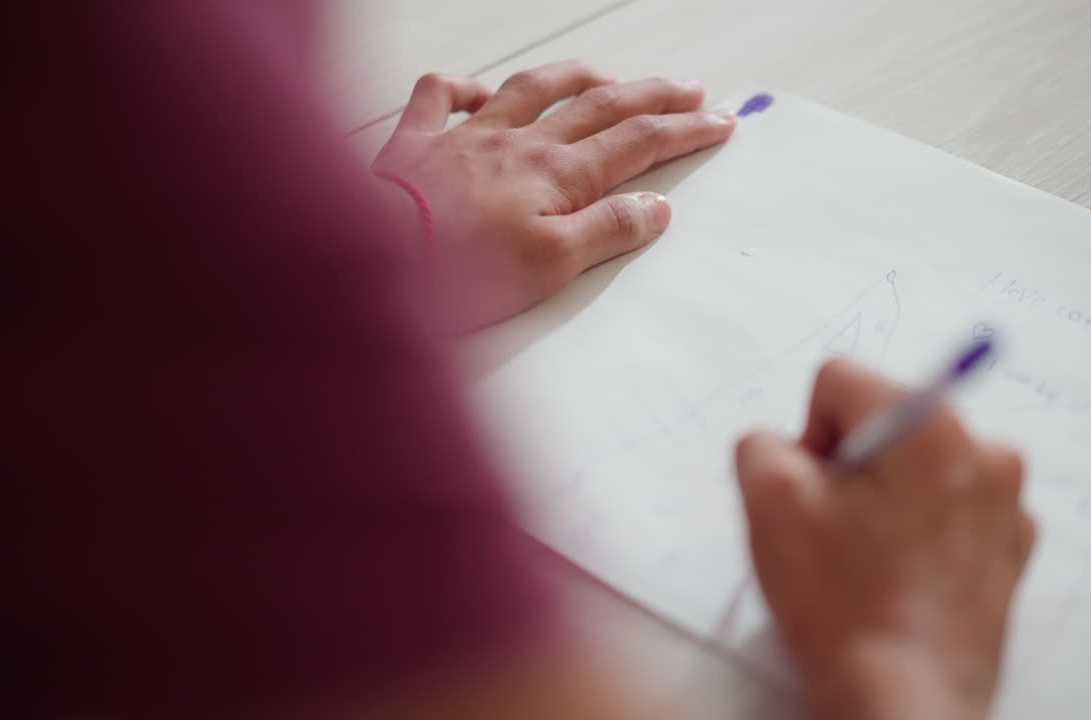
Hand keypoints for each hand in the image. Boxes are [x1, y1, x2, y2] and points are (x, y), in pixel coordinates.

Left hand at [371, 60, 735, 327]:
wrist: (371, 263)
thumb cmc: (458, 274)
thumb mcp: (552, 266)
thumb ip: (607, 232)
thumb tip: (655, 207)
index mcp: (557, 175)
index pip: (637, 144)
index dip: (683, 130)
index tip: (719, 121)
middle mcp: (518, 144)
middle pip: (599, 107)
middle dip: (651, 95)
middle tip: (689, 87)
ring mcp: (465, 137)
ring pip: (531, 89)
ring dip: (575, 77)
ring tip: (607, 75)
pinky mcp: (415, 144)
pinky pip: (439, 97)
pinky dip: (462, 88)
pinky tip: (479, 91)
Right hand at [735, 360, 1035, 719]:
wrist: (903, 700)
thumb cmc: (846, 607)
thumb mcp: (767, 501)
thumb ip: (761, 441)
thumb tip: (787, 444)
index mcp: (928, 423)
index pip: (839, 381)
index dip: (809, 437)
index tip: (816, 493)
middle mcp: (983, 448)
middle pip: (883, 421)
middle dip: (850, 466)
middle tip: (838, 532)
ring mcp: (1006, 500)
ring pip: (916, 465)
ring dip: (886, 498)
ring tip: (870, 560)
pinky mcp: (1011, 544)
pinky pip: (949, 507)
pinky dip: (922, 531)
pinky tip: (900, 576)